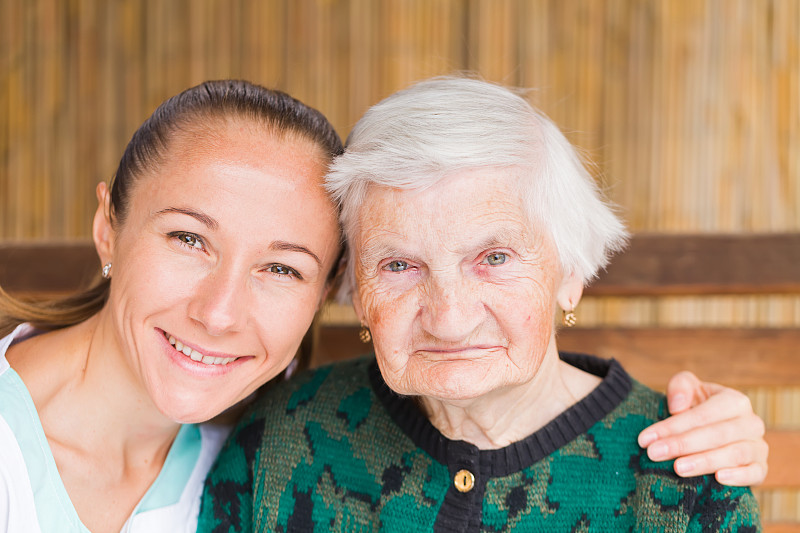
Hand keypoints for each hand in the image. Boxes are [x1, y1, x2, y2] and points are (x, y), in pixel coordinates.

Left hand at [637, 371, 767, 485]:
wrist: (711, 431)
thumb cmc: (695, 408)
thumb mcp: (687, 390)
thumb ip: (680, 387)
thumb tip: (678, 406)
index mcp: (734, 401)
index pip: (702, 415)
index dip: (673, 426)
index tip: (645, 438)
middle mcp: (751, 422)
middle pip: (716, 435)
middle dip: (682, 445)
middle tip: (654, 453)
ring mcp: (758, 446)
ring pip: (734, 454)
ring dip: (704, 462)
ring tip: (677, 468)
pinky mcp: (761, 468)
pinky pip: (756, 473)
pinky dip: (739, 476)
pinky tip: (718, 479)